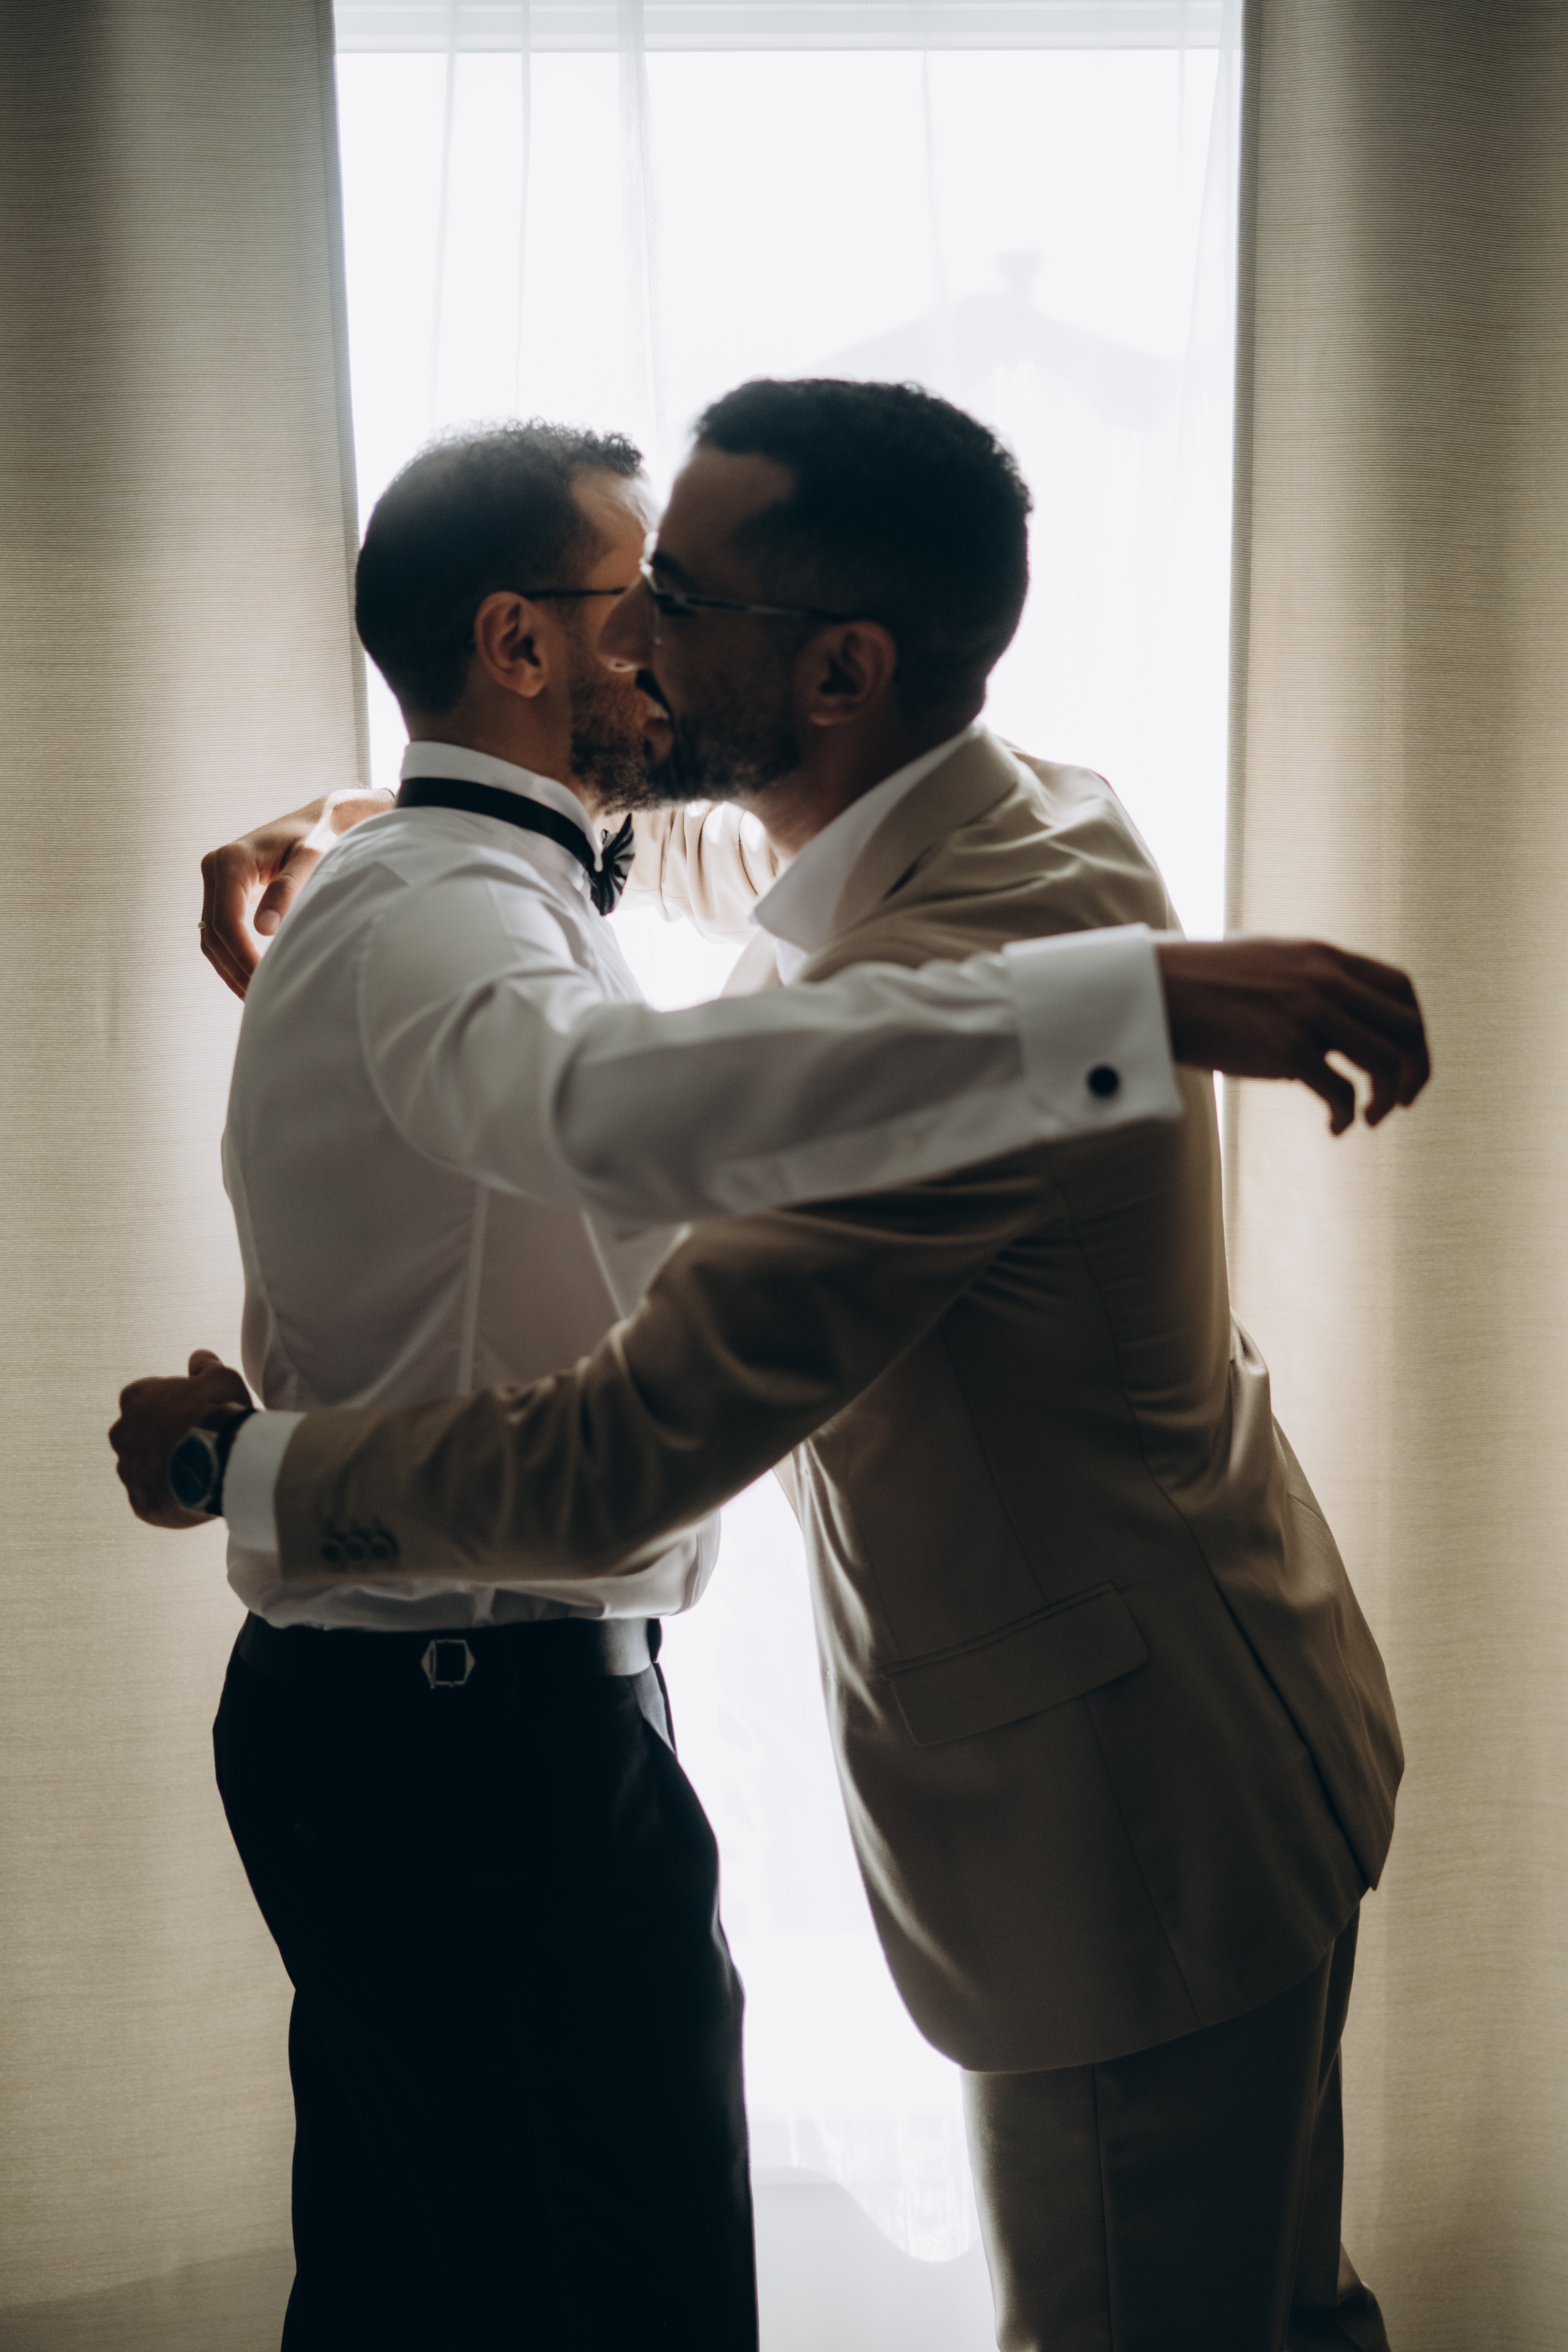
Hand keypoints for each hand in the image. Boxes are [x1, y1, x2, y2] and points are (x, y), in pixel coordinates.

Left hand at [110, 1350, 254, 1528]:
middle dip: (162, 1438)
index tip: (195, 1413)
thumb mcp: (221, 1377)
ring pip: (144, 1468)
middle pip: (141, 1435)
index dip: (173, 1405)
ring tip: (199, 1470)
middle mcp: (122, 1434)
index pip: (146, 1399)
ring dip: (165, 1467)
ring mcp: (129, 1471)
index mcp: (135, 1398)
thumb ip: (205, 1365)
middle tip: (197, 1442)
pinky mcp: (140, 1504)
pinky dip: (169, 1496)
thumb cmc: (220, 1413)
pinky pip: (152, 1498)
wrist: (223, 1462)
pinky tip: (194, 1492)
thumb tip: (198, 1358)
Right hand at [199, 788, 392, 999]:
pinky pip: (220, 931)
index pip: (227, 922)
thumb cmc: (321, 837)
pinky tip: (252, 976)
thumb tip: (264, 930)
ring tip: (256, 996)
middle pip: (213, 934)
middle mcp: (215, 868)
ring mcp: (216, 879)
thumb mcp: (311, 858)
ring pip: (211, 937)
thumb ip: (288, 890)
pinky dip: (232, 956)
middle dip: (234, 970)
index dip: (242, 957)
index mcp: (230, 860)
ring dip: (230, 969)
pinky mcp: (224, 890)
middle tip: (260, 1001)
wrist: (321, 820)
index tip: (263, 984)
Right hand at [1158, 937, 1429, 1135]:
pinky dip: (1348, 1116)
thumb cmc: (1202, 984)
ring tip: (1369, 1118)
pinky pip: (1342, 1092)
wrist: (1157, 990)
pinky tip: (1336, 1127)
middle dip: (1415, 1070)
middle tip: (1402, 1099)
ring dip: (1388, 1099)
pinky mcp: (1286, 1049)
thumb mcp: (1271, 963)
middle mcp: (1327, 981)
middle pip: (1407, 1028)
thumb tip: (1333, 1021)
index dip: (1414, 1028)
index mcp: (1325, 957)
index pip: (1400, 988)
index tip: (1405, 1058)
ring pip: (1385, 1062)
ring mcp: (1309, 1013)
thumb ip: (1309, 981)